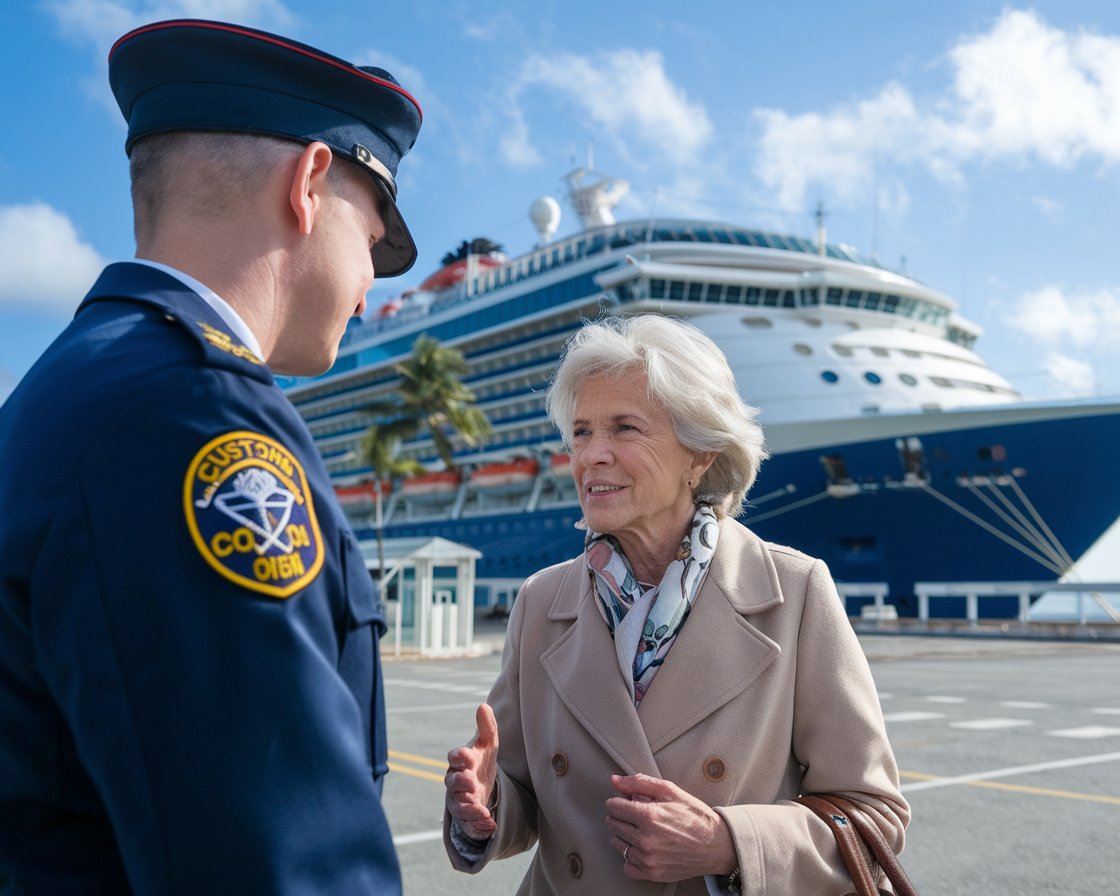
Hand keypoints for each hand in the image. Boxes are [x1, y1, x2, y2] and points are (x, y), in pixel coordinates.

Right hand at [445, 703, 498, 840]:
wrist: (480, 788)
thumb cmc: (481, 762)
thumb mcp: (488, 745)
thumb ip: (487, 727)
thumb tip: (483, 706)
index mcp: (460, 762)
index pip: (455, 757)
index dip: (460, 756)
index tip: (468, 755)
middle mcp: (456, 782)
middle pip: (453, 782)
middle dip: (461, 783)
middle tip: (470, 782)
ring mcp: (460, 801)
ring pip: (458, 806)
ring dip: (468, 808)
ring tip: (480, 809)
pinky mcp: (467, 818)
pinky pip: (469, 824)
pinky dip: (479, 825)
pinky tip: (491, 825)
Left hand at [605, 773, 736, 881]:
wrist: (715, 845)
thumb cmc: (694, 816)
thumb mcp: (670, 791)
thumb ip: (639, 783)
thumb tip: (615, 780)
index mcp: (649, 816)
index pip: (613, 806)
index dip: (618, 801)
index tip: (626, 801)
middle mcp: (645, 840)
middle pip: (613, 824)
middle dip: (621, 816)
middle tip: (636, 814)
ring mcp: (647, 859)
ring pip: (617, 844)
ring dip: (624, 835)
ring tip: (640, 830)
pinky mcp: (651, 873)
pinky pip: (627, 866)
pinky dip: (631, 857)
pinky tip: (642, 848)